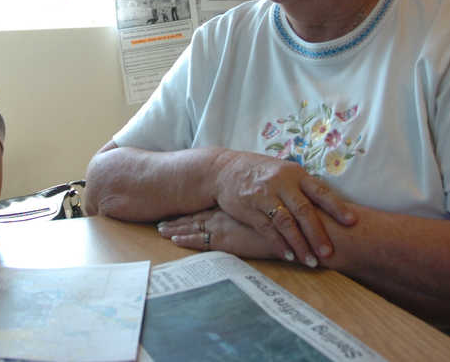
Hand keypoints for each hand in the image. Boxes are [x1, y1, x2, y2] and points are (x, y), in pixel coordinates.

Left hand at [158, 208, 278, 259]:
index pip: (205, 209)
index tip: (176, 210)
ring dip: (176, 229)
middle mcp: (223, 215)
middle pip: (194, 217)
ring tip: (161, 231)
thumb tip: (251, 210)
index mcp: (230, 208)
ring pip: (192, 228)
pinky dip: (187, 240)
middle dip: (177, 220)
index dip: (190, 210)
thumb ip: (254, 212)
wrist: (289, 227)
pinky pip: (201, 241)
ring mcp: (222, 227)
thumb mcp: (264, 213)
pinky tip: (175, 241)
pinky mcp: (224, 241)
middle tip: (160, 222)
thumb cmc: (280, 219)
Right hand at [214, 151, 355, 265]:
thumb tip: (333, 207)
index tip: (352, 222)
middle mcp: (281, 183)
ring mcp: (264, 196)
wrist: (223, 169)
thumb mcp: (284, 171)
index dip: (336, 207)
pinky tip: (288, 255)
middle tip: (328, 253)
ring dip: (299, 244)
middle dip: (318, 234)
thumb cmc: (261, 172)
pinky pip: (267, 229)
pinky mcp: (250, 209)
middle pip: (304, 210)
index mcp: (295, 173)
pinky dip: (279, 244)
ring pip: (286, 223)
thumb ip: (304, 186)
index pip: (320, 191)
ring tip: (310, 261)